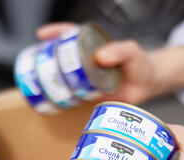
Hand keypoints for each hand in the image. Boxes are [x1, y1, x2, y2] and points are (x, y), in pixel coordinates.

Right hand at [36, 23, 183, 103]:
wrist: (148, 86)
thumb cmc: (140, 64)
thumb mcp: (132, 52)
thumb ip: (120, 50)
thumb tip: (101, 56)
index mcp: (95, 46)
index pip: (72, 35)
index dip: (56, 33)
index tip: (42, 35)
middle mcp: (87, 61)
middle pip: (61, 57)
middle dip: (45, 59)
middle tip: (35, 65)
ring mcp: (87, 78)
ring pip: (64, 77)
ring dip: (50, 80)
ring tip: (37, 84)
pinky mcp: (90, 94)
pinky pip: (72, 94)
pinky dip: (61, 97)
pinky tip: (52, 101)